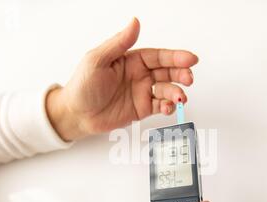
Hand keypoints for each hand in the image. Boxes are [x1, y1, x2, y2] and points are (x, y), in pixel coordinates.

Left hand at [46, 17, 198, 140]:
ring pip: (167, 90)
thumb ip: (119, 43)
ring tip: (180, 97)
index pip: (158, 56)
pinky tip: (168, 107)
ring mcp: (142, 92)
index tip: (189, 59)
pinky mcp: (142, 109)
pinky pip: (160, 106)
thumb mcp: (97, 60)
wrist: (76, 114)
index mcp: (131, 60)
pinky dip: (168, 107)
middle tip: (189, 79)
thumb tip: (135, 22)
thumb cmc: (83, 86)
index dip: (175, 57)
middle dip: (181, 74)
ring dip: (176, 92)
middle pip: (167, 72)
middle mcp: (140, 75)